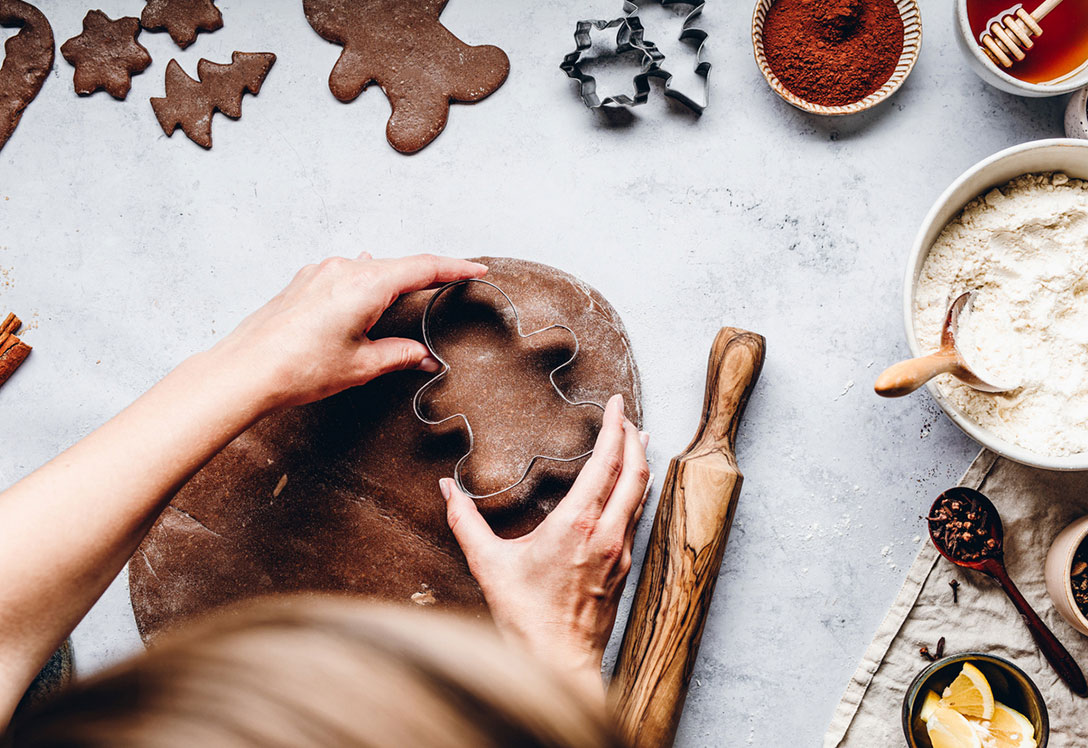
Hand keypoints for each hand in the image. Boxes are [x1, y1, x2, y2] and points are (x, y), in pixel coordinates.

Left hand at [208, 253, 487, 412]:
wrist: (245, 371)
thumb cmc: (298, 368)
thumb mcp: (361, 366)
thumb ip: (399, 355)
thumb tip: (425, 356)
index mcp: (365, 284)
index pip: (423, 267)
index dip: (454, 268)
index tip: (477, 269)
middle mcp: (342, 269)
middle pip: (398, 266)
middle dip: (426, 276)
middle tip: (453, 283)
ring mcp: (319, 273)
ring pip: (370, 269)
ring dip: (393, 281)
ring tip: (410, 296)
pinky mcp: (303, 283)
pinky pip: (345, 274)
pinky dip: (366, 284)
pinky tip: (367, 291)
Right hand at [441, 394, 650, 702]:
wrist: (558, 663)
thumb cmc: (525, 617)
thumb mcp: (488, 564)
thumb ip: (465, 522)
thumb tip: (446, 489)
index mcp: (577, 523)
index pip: (606, 462)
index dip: (614, 427)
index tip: (614, 403)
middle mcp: (607, 532)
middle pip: (635, 472)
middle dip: (633, 438)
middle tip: (626, 416)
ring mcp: (620, 552)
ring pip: (641, 496)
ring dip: (640, 464)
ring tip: (638, 442)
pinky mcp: (624, 569)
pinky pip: (637, 519)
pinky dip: (636, 494)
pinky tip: (629, 492)